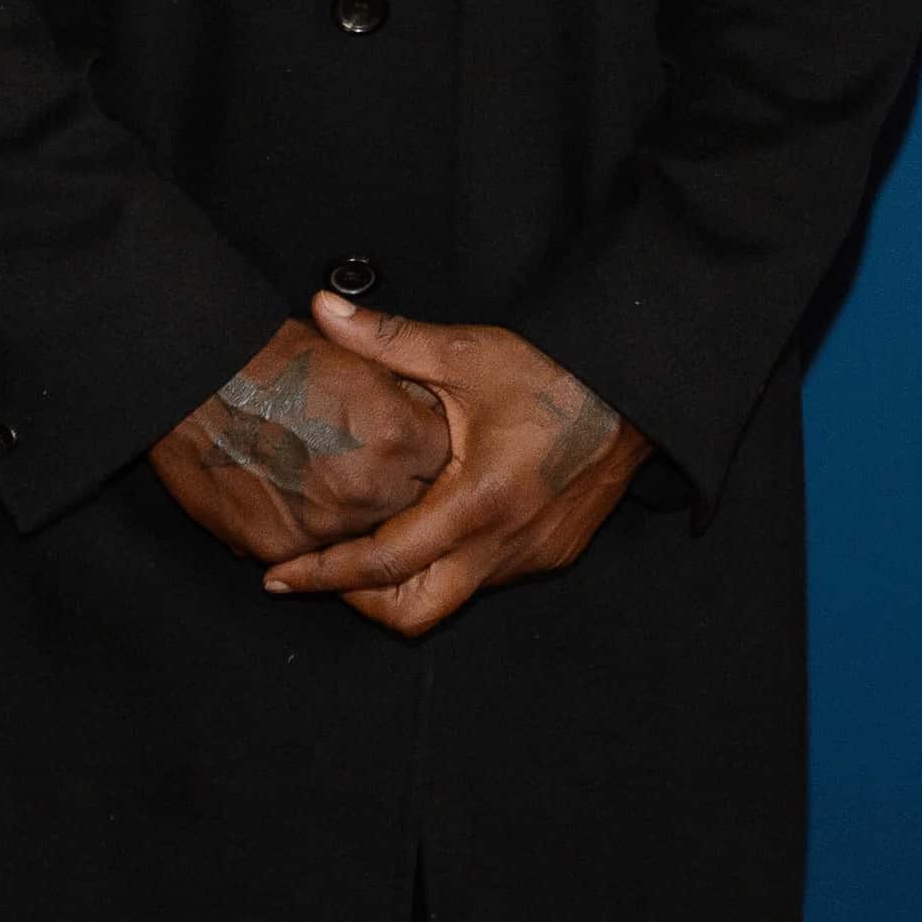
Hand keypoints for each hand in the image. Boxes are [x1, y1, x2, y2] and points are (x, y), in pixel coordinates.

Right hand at [145, 317, 447, 567]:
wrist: (197, 379)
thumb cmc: (274, 360)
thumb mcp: (360, 361)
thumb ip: (405, 395)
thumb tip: (428, 415)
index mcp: (397, 435)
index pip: (443, 460)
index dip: (426, 448)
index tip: (413, 441)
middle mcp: (370, 487)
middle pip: (412, 507)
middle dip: (400, 488)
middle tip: (369, 463)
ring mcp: (328, 525)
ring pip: (367, 536)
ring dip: (357, 515)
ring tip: (330, 480)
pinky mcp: (284, 548)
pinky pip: (316, 552)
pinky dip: (312, 530)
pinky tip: (298, 498)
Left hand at [257, 295, 650, 635]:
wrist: (641, 389)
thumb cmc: (555, 370)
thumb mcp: (465, 351)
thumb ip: (386, 339)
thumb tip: (318, 307)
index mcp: (478, 500)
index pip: (384, 563)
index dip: (324, 575)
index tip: (280, 578)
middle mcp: (506, 543)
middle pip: (418, 614)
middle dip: (364, 605)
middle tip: (328, 573)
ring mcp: (534, 555)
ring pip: (456, 594)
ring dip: (414, 577)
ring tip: (381, 535)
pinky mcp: (555, 552)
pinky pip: (492, 574)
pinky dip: (457, 560)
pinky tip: (444, 516)